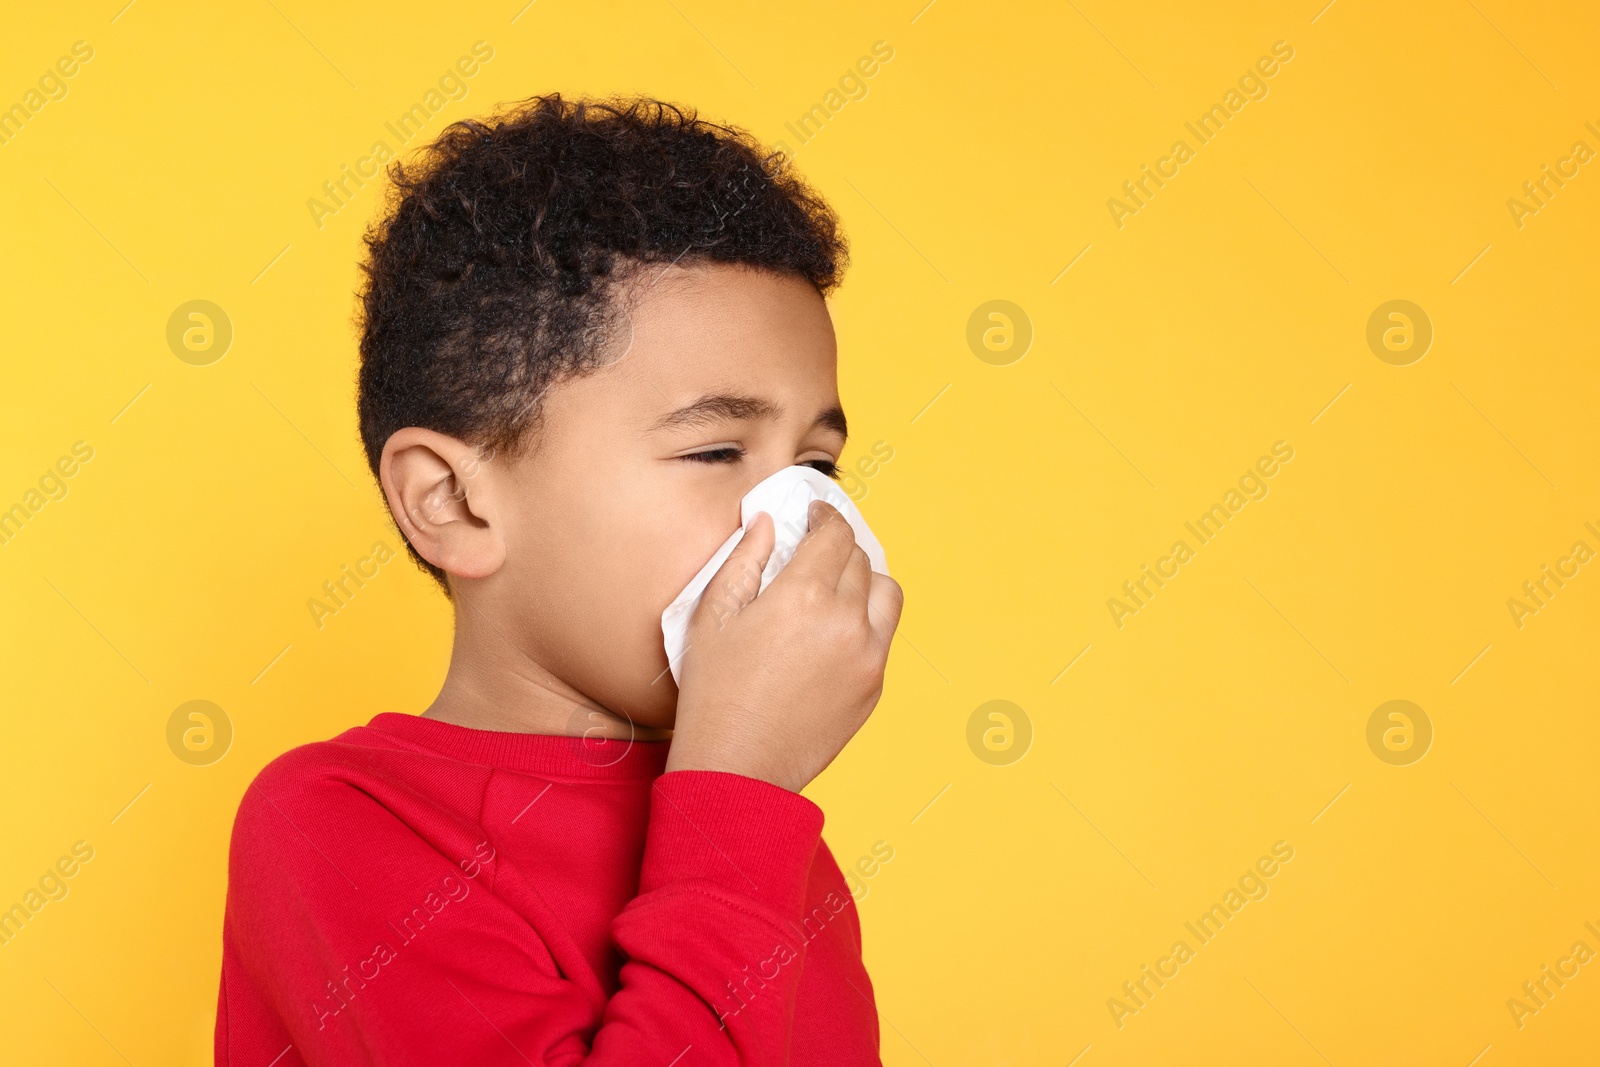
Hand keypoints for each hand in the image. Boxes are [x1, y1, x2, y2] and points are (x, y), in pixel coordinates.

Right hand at [666, 500, 903, 792]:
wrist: (738, 766)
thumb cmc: (714, 692)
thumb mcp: (713, 616)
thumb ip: (744, 559)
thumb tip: (768, 523)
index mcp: (804, 595)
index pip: (834, 534)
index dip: (825, 516)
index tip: (814, 516)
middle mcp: (846, 620)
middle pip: (860, 559)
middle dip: (838, 548)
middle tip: (816, 551)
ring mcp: (867, 655)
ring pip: (886, 593)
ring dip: (864, 580)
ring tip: (836, 588)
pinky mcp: (873, 685)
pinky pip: (882, 636)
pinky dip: (866, 621)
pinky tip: (833, 631)